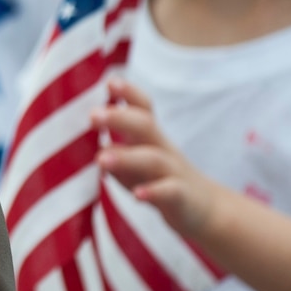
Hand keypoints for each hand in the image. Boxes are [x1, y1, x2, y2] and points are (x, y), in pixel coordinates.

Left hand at [93, 79, 224, 237]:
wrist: (204, 209)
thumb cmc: (158, 179)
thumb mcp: (135, 162)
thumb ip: (113, 152)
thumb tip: (86, 145)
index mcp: (149, 136)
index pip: (142, 108)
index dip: (128, 93)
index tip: (109, 82)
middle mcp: (162, 148)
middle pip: (145, 125)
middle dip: (119, 118)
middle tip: (92, 116)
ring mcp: (174, 172)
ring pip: (153, 159)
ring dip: (126, 158)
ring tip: (101, 159)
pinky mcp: (182, 197)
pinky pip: (170, 191)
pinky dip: (153, 192)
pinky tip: (137, 195)